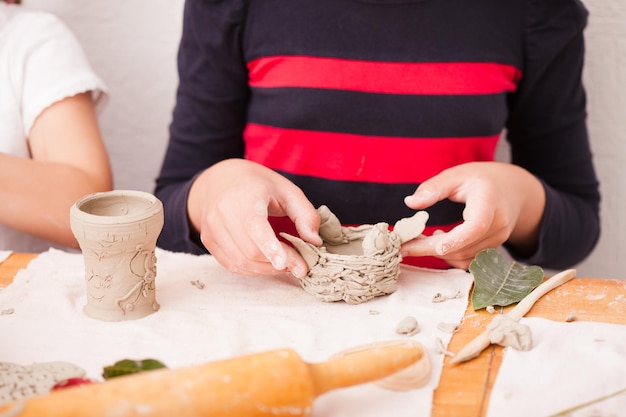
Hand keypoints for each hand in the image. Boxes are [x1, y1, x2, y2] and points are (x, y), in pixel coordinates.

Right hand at [187, 159, 321, 276]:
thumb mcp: (287, 191)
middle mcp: (223, 213)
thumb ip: (305, 215)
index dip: (270, 247)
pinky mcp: (208, 241)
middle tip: (299, 264)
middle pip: (250, 251)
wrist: (219, 180)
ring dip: (267, 269)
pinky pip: (232, 265)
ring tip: (284, 262)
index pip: (254, 226)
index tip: (285, 263)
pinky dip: (253, 269)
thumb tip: (314, 242)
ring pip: (241, 262)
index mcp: (245, 196)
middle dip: (279, 263)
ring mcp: (212, 228)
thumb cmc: (258, 185)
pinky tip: (267, 262)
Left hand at [401, 162, 545, 268]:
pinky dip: (449, 256)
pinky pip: (468, 261)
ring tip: (417, 241)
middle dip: (430, 249)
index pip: (476, 226)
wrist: (512, 190)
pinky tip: (437, 242)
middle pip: (463, 246)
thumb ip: (434, 188)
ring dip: (437, 253)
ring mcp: (497, 240)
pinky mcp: (492, 250)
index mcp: (489, 202)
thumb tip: (410, 202)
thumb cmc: (480, 180)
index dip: (456, 239)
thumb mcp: (456, 175)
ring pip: (464, 257)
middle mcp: (498, 225)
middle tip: (404, 246)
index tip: (434, 244)